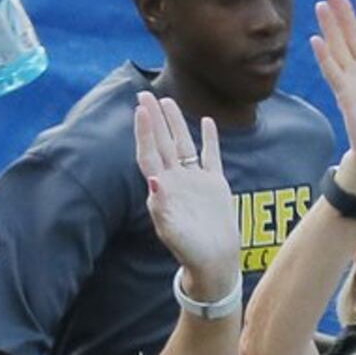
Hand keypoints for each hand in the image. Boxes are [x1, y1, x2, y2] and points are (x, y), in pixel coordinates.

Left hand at [134, 91, 240, 302]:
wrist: (214, 261)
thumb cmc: (189, 250)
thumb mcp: (172, 230)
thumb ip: (162, 206)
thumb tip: (153, 180)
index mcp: (163, 189)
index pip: (150, 154)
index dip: (144, 132)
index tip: (140, 110)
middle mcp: (176, 180)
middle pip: (163, 143)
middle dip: (154, 119)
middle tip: (145, 94)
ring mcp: (195, 180)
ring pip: (184, 144)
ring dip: (176, 124)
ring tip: (168, 101)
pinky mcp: (215, 184)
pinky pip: (211, 156)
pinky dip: (209, 139)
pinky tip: (207, 121)